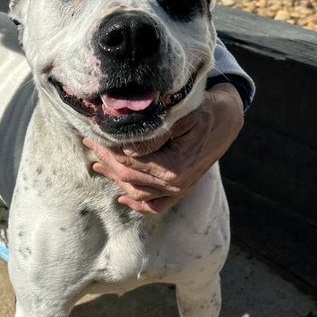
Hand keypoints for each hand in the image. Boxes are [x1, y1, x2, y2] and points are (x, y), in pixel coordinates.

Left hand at [82, 83, 243, 212]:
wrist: (226, 120)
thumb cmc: (202, 112)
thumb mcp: (179, 116)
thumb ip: (154, 134)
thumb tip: (127, 149)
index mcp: (173, 167)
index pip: (128, 161)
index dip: (107, 148)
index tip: (93, 133)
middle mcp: (175, 185)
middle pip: (128, 176)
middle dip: (106, 159)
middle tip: (89, 142)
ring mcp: (178, 191)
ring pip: (137, 191)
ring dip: (115, 178)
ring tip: (97, 162)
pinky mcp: (180, 191)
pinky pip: (156, 205)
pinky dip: (138, 203)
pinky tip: (122, 197)